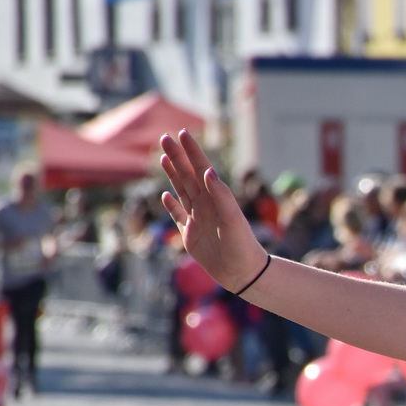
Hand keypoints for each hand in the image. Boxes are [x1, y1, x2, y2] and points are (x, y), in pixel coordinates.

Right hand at [159, 130, 269, 293]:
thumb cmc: (241, 245)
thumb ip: (222, 194)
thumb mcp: (233, 219)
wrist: (243, 272)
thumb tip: (208, 170)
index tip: (182, 133)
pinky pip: (178, 215)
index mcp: (216, 198)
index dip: (191, 152)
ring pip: (181, 191)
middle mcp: (206, 205)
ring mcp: (197, 218)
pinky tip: (164, 195)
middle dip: (177, 157)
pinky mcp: (191, 234)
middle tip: (164, 137)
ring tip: (163, 158)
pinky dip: (171, 205)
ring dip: (173, 174)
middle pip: (187, 176)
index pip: (201, 169)